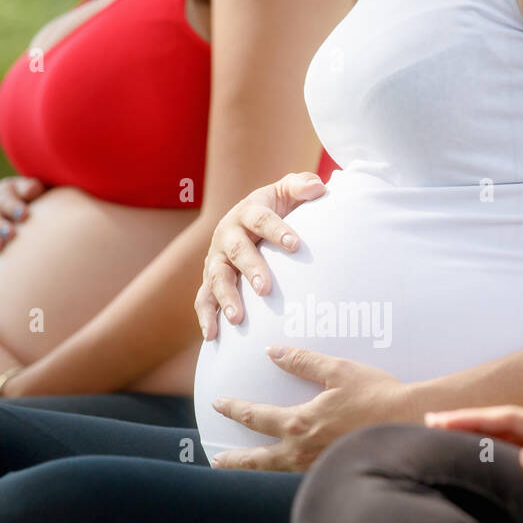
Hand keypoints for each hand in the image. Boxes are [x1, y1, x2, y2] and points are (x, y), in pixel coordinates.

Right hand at [0, 177, 44, 268]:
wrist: (39, 212)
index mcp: (4, 193)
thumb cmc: (42, 199)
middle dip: (0, 226)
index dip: (13, 206)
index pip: (5, 199)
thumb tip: (32, 189)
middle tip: (11, 234)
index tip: (24, 215)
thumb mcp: (36, 190)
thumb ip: (32, 189)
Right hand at [194, 172, 325, 339]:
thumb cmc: (277, 208)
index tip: (295, 245)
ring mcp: (216, 258)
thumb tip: (318, 187)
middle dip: (250, 268)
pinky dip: (206, 317)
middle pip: (237, 250)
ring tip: (237, 319)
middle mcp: (228, 234)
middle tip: (264, 288)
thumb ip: (302, 186)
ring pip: (216, 277)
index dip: (276, 230)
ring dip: (226, 298)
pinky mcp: (210, 279)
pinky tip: (212, 336)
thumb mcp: (288, 192)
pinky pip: (203, 298)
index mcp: (248, 211)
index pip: (261, 218)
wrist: (249, 221)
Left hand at [209, 346, 416, 470]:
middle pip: (259, 458)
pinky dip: (283, 475)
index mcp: (300, 423)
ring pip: (278, 472)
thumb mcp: (338, 370)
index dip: (234, 409)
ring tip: (245, 470)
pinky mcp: (333, 471)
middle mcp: (304, 450)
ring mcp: (318, 466)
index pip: (256, 417)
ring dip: (257, 470)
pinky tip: (284, 472)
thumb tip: (274, 351)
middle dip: (235, 460)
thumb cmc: (377, 394)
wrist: (411, 423)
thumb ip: (303, 360)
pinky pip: (300, 476)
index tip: (217, 404)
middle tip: (216, 460)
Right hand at [425, 406, 522, 477]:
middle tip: (431, 422)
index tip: (439, 422)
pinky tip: (497, 465)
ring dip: (486, 435)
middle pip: (508, 423)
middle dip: (470, 422)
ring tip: (453, 439)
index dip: (473, 421)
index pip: (508, 421)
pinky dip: (507, 453)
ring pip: (518, 436)